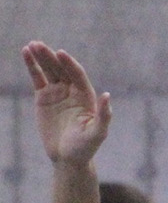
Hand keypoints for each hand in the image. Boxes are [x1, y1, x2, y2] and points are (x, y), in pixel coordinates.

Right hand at [22, 43, 111, 164]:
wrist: (68, 158)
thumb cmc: (86, 147)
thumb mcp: (97, 133)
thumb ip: (104, 115)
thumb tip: (107, 95)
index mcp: (87, 96)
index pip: (77, 75)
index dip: (69, 64)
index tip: (60, 53)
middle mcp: (73, 91)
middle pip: (61, 69)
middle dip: (51, 57)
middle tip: (39, 44)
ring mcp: (58, 92)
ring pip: (49, 70)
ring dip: (41, 57)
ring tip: (31, 45)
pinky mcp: (43, 97)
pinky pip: (37, 78)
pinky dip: (32, 66)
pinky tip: (26, 53)